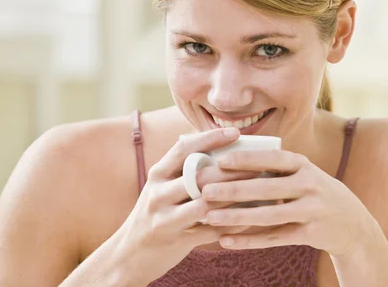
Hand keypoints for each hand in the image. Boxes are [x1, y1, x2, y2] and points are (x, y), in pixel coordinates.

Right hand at [112, 128, 257, 283]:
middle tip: (259, 165)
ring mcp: (164, 218)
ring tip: (259, 190)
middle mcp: (158, 193)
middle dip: (232, 170)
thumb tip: (223, 151)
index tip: (236, 132)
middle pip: (199, 176)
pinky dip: (231, 225)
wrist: (128, 255)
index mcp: (157, 174)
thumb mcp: (162, 188)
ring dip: (235, 198)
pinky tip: (249, 219)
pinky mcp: (174, 240)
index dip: (210, 138)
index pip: (184, 148)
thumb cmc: (155, 214)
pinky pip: (210, 231)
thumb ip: (184, 171)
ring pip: (206, 204)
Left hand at [199, 149, 376, 255]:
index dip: (248, 159)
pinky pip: (275, 238)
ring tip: (211, 217)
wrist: (351, 221)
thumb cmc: (313, 191)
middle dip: (235, 189)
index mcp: (304, 165)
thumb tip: (229, 160)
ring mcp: (312, 210)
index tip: (220, 160)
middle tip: (206, 190)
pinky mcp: (310, 234)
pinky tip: (226, 241)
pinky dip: (249, 241)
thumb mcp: (302, 173)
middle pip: (267, 188)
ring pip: (269, 215)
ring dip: (237, 217)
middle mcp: (310, 185)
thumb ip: (275, 167)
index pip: (273, 158)